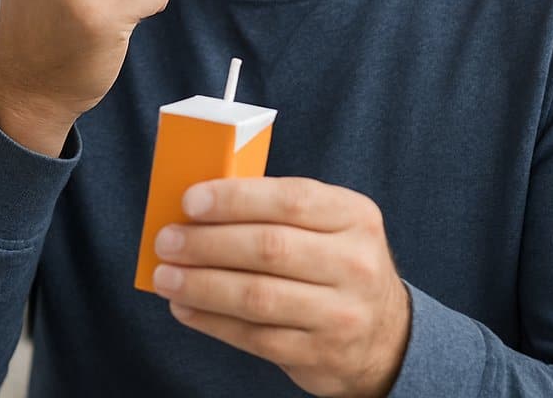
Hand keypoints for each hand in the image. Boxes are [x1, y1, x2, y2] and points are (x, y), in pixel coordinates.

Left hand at [150, 177, 409, 397]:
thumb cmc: (336, 264)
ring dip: (200, 285)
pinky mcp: (320, 354)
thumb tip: (196, 207)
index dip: (235, 199)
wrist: (387, 337)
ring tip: (165, 276)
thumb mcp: (329, 224)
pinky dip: (212, 321)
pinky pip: (254, 337)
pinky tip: (185, 308)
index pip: (290, 200)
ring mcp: (340, 314)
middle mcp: (354, 264)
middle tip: (166, 240)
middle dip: (206, 243)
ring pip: (256, 296)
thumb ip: (275, 211)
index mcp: (355, 217)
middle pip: (268, 248)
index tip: (189, 201)